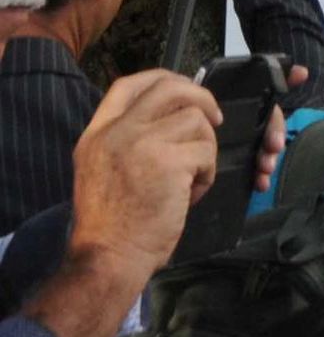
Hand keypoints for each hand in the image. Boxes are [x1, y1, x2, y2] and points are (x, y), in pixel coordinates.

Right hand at [69, 71, 222, 274]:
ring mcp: (142, 144)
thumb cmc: (111, 223)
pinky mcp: (168, 161)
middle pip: (168, 88)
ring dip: (204, 149)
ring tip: (190, 179)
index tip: (183, 87)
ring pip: (196, 121)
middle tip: (213, 120)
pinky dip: (207, 174)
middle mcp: (116, 132)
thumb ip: (126, 139)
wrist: (108, 258)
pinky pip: (206, 152)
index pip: (127, 85)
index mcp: (97, 134)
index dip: (162, 78)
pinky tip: (190, 195)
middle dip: (200, 97)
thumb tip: (170, 115)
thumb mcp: (101, 169)